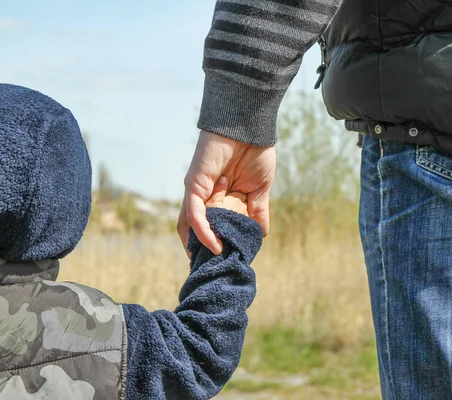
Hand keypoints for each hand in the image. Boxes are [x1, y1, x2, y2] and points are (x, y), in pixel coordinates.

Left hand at [178, 130, 275, 255]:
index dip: (218, 244)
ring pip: (190, 225)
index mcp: (222, 197)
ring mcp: (198, 191)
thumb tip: (261, 234)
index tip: (227, 262)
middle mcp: (206, 196)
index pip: (215, 226)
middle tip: (213, 271)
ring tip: (212, 264)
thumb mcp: (260, 189)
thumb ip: (258, 211)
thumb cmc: (255, 152)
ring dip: (200, 246)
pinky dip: (203, 231)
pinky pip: (194, 213)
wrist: (250, 127)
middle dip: (203, 251)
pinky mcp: (194, 184)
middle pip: (196, 229)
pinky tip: (214, 245)